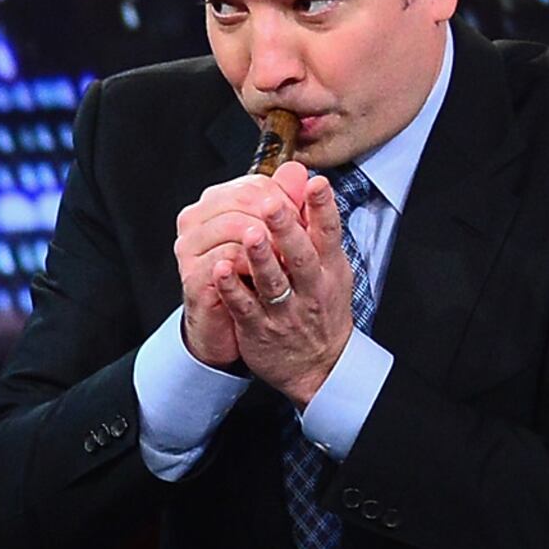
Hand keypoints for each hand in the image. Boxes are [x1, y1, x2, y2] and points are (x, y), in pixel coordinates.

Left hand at [170, 168, 352, 400]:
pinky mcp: (259, 329)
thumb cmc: (320, 307)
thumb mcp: (329, 269)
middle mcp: (310, 288)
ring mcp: (285, 310)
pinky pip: (244, 307)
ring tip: (248, 234)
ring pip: (273, 282)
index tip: (316, 183)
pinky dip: (233, 288)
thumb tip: (304, 182)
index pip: (329, 234)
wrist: (318, 366)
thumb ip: (315, 228)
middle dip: (287, 229)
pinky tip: (219, 269)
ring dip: (260, 258)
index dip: (324, 209)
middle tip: (272, 203)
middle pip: (300, 256)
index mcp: (329, 269)